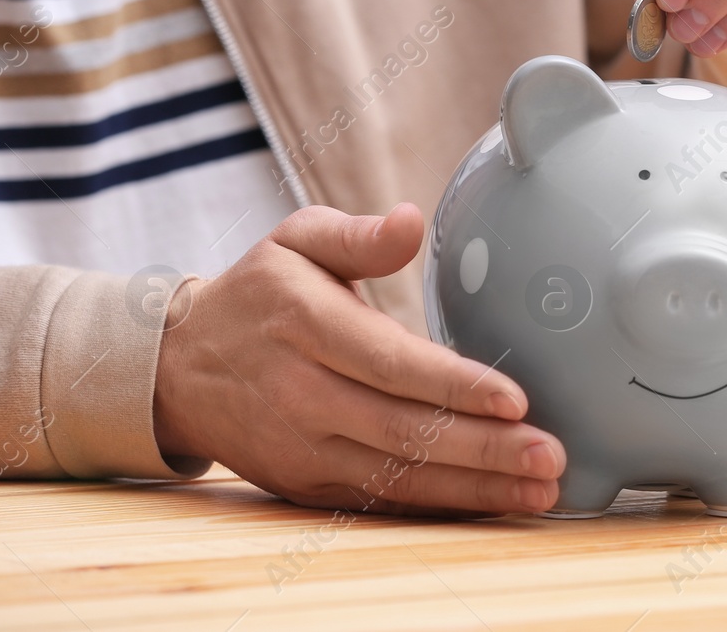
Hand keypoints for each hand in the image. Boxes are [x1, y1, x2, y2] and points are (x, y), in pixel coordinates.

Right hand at [152, 204, 564, 515]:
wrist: (177, 366)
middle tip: (549, 457)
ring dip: (475, 488)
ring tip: (539, 490)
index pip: (390, 364)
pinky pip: (381, 501)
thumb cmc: (259, 293)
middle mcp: (303, 394)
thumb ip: (358, 235)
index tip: (516, 399)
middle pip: (404, 430)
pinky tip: (492, 504)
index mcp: (307, 326)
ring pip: (399, 476)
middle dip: (485, 449)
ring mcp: (303, 447)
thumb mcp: (297, 240)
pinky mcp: (307, 482)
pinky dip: (439, 506)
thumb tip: (411, 221)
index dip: (454, 386)